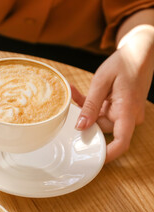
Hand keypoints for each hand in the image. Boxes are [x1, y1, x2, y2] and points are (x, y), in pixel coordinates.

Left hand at [72, 33, 152, 162]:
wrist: (140, 52)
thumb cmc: (124, 63)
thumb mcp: (102, 82)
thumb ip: (90, 105)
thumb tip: (80, 126)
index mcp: (127, 111)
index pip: (121, 142)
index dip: (107, 155)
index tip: (90, 160)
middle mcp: (128, 115)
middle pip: (102, 128)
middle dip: (85, 118)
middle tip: (71, 104)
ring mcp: (125, 112)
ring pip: (99, 118)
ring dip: (85, 108)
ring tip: (74, 91)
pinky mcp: (120, 107)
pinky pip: (102, 111)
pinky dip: (91, 103)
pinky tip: (78, 92)